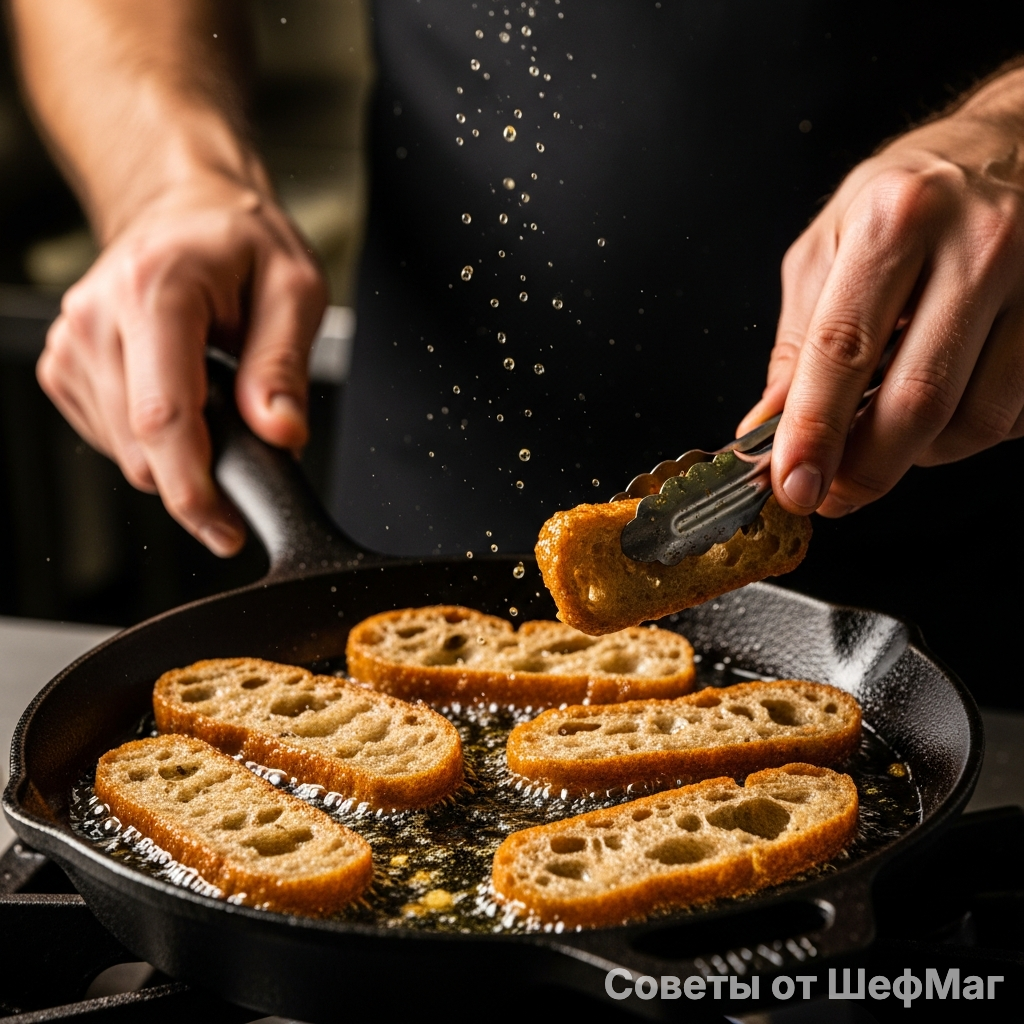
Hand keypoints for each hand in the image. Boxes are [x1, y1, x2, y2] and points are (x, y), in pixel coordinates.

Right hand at [37, 172, 326, 554]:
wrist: (185, 213)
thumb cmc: (241, 243)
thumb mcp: (294, 289)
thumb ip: (284, 365)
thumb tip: (280, 433)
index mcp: (153, 291)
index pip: (162, 417)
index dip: (193, 489)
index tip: (224, 529)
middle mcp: (97, 318)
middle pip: (141, 447)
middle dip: (200, 474)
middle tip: (248, 440)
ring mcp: (72, 344)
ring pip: (125, 453)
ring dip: (179, 453)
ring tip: (214, 396)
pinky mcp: (64, 367)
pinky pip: (111, 439)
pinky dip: (154, 439)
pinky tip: (179, 396)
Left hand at [739, 67, 1023, 517]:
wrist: (1014, 145)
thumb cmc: (910, 199)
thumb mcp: (831, 248)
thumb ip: (798, 343)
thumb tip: (765, 430)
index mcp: (899, 219)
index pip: (844, 347)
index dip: (814, 430)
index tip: (793, 485)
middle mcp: (980, 244)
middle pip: (918, 398)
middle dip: (867, 469)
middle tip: (834, 496)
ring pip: (976, 419)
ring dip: (920, 455)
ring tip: (888, 435)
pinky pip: (1017, 414)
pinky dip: (968, 432)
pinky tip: (946, 402)